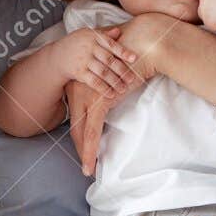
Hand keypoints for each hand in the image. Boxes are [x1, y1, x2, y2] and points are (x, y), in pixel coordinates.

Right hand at [54, 26, 138, 97]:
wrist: (57, 56)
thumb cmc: (77, 44)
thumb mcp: (88, 35)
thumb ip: (104, 34)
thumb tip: (119, 31)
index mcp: (94, 37)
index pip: (111, 44)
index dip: (123, 52)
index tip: (134, 58)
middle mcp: (89, 48)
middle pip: (109, 60)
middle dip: (122, 71)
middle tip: (132, 79)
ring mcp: (83, 60)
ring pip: (103, 72)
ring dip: (115, 82)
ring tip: (124, 89)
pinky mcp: (79, 72)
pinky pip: (93, 81)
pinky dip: (103, 88)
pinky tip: (111, 94)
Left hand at [67, 15, 175, 173]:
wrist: (139, 45)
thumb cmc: (130, 60)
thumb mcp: (115, 77)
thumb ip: (110, 90)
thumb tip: (112, 101)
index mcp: (82, 86)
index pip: (78, 118)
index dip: (80, 137)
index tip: (83, 150)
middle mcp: (80, 91)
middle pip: (76, 128)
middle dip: (81, 148)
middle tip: (85, 168)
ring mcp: (88, 96)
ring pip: (83, 133)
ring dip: (86, 154)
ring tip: (87, 170)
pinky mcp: (99, 101)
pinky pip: (93, 130)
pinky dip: (91, 148)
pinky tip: (92, 162)